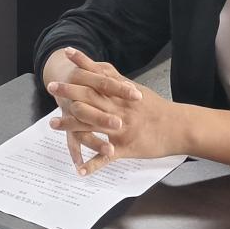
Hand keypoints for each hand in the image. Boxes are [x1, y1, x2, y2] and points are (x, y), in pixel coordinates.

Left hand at [46, 49, 179, 176]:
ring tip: (52, 125)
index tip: (65, 58)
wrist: (178, 127)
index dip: (81, 67)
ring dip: (71, 125)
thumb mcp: (137, 90)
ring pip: (92, 126)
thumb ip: (118, 81)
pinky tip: (79, 170)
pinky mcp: (125, 148)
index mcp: (122, 95)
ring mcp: (120, 129)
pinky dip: (93, 164)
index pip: (98, 78)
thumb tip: (102, 69)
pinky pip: (106, 158)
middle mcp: (119, 109)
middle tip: (51, 87)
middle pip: (90, 98)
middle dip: (69, 92)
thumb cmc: (158, 109)